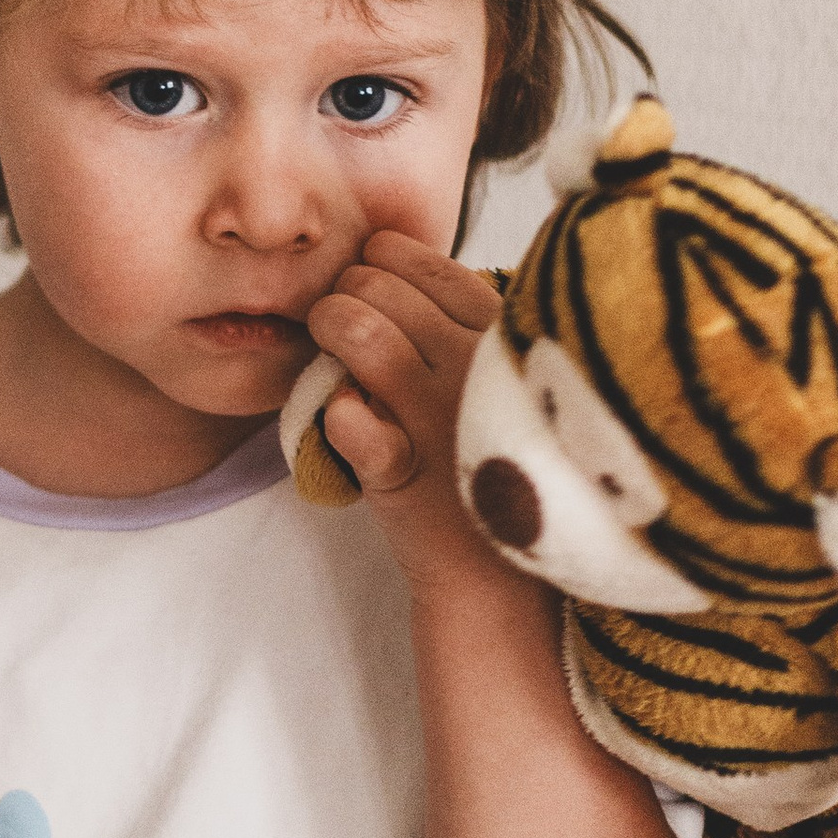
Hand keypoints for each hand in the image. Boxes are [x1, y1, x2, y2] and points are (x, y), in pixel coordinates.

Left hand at [305, 233, 505, 582]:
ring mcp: (442, 419)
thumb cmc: (489, 461)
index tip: (369, 275)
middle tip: (338, 319)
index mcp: (511, 340)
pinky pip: (348, 418)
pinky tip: (343, 415)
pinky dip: (335, 411)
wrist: (499, 577)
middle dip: (346, 291)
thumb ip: (464, 325)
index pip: (435, 267)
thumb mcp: (500, 382)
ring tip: (326, 346)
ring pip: (361, 333)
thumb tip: (396, 262)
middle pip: (384, 290)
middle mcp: (481, 370)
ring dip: (329, 327)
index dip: (386, 260)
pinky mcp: (403, 473)